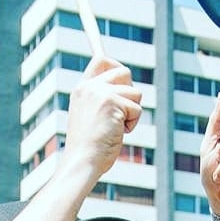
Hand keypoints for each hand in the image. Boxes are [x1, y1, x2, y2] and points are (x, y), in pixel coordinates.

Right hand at [64, 56, 141, 176]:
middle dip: (131, 92)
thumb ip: (103, 100)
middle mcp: (90, 86)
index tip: (125, 80)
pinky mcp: (113, 103)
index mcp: (82, 89)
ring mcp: (101, 93)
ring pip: (135, 93)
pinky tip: (118, 133)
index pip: (101, 60)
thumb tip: (126, 90)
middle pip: (124, 71)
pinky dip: (132, 124)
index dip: (116, 65)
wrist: (82, 160)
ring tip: (116, 128)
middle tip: (125, 111)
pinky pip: (137, 109)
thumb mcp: (92, 117)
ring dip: (132, 113)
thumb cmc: (88, 147)